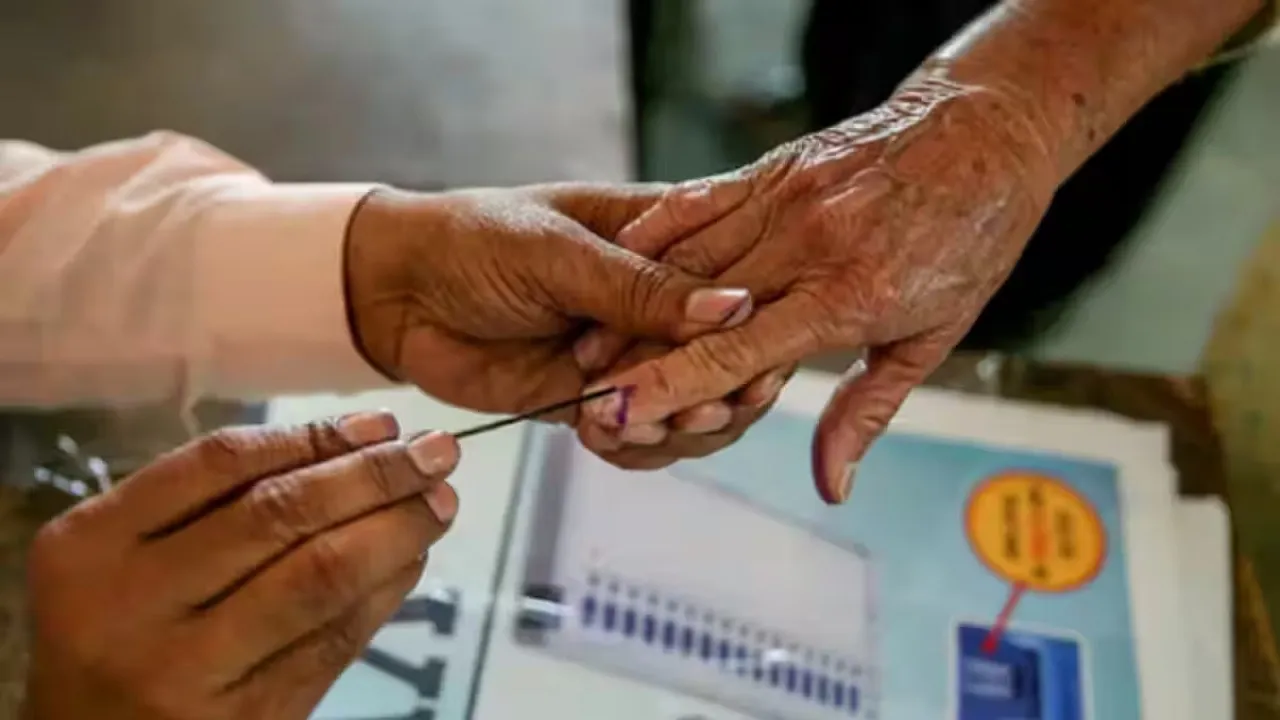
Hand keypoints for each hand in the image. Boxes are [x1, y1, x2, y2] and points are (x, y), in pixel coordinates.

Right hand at [23, 412, 458, 719]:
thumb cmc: (113, 629)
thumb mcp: (124, 555)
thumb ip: (212, 501)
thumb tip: (358, 445)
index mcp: (92, 545)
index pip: (220, 464)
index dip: (313, 436)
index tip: (380, 423)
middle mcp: (134, 606)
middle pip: (278, 515)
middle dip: (373, 476)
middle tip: (437, 452)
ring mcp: (190, 670)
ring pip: (318, 578)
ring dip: (395, 530)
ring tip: (438, 502)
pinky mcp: (247, 719)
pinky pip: (334, 641)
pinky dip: (385, 591)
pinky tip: (411, 560)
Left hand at [343, 184, 753, 419]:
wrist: (394, 292)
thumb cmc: (472, 239)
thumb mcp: (557, 251)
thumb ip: (640, 288)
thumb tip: (733, 308)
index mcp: (666, 237)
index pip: (740, 282)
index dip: (756, 327)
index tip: (754, 362)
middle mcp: (657, 299)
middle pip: (727, 355)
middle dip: (720, 388)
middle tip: (702, 408)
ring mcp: (629, 353)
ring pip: (691, 403)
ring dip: (678, 424)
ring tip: (643, 425)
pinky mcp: (594, 399)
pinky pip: (639, 434)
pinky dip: (634, 446)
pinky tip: (605, 437)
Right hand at [578, 74, 1056, 500]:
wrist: (987, 132)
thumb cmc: (969, 240)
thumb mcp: (933, 338)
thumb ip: (866, 412)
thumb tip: (831, 486)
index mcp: (847, 297)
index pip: (735, 354)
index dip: (668, 387)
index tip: (616, 414)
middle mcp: (806, 245)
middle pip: (693, 309)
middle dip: (631, 354)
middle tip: (581, 391)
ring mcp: (785, 199)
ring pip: (685, 256)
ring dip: (630, 300)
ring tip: (585, 340)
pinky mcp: (774, 167)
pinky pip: (698, 200)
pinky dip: (655, 233)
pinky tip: (619, 259)